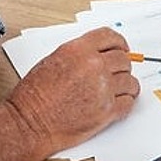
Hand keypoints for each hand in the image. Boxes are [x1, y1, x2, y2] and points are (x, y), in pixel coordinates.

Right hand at [6, 27, 138, 155]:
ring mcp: (103, 88)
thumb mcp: (53, 60)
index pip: (110, 37)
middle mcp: (93, 66)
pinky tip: (117, 104)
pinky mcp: (107, 111)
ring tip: (117, 91)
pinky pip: (129, 102)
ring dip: (126, 86)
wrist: (30, 123)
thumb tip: (97, 54)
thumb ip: (78, 54)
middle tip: (116, 73)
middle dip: (121, 67)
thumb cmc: (34, 96)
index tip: (123, 49)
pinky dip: (125, 103)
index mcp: (78, 50)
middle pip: (123, 59)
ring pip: (130, 81)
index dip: (120, 43)